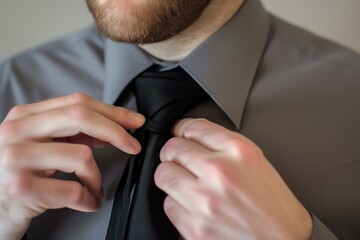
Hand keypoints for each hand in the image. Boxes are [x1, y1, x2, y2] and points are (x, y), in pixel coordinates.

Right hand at [0, 93, 144, 239]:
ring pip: (81, 157)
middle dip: (116, 131)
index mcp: (25, 116)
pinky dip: (90, 200)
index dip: (112, 111)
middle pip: (80, 116)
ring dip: (97, 178)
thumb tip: (112, 129)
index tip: (135, 121)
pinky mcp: (21, 189)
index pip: (77, 103)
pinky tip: (89, 203)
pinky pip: (74, 191)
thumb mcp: (41, 146)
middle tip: (133, 146)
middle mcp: (17, 131)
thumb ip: (71, 133)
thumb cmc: (19, 175)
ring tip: (94, 187)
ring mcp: (16, 159)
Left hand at [155, 118, 312, 239]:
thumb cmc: (273, 203)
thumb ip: (223, 143)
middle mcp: (220, 172)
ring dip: (171, 175)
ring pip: (163, 175)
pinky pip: (168, 204)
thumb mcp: (255, 160)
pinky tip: (192, 203)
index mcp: (239, 152)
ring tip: (184, 180)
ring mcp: (205, 201)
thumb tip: (193, 133)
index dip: (183, 128)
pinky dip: (176, 202)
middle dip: (173, 151)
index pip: (194, 127)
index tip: (180, 132)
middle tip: (179, 157)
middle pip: (172, 149)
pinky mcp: (194, 227)